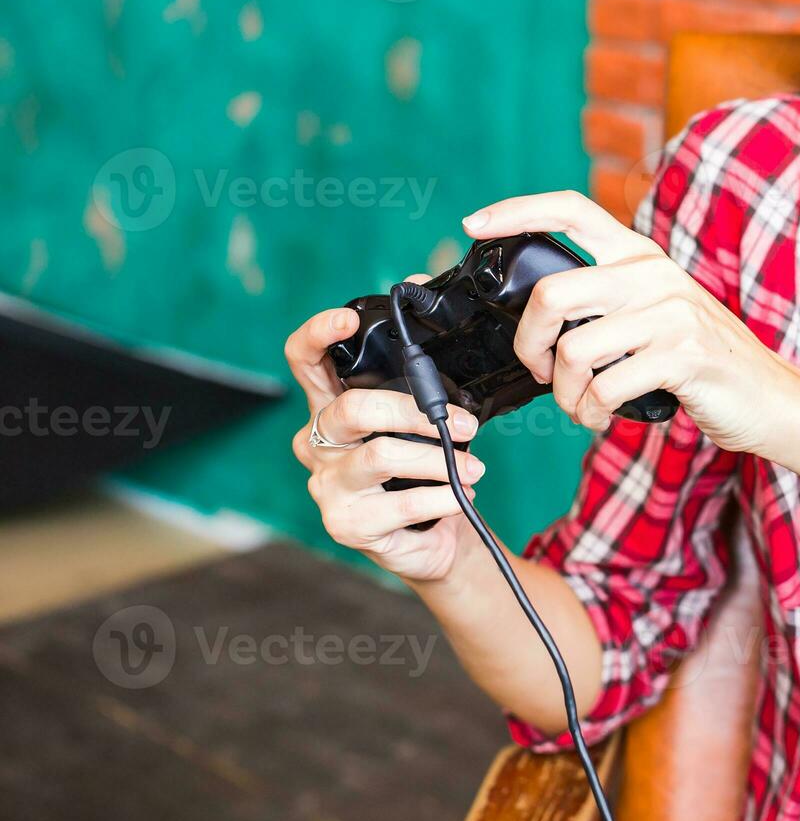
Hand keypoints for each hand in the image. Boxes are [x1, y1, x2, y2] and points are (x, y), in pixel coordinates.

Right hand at [284, 292, 484, 582]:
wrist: (436, 539)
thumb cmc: (425, 467)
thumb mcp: (426, 416)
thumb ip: (423, 366)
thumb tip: (424, 281)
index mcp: (331, 407)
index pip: (304, 361)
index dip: (317, 335)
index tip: (348, 320)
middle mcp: (318, 444)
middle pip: (353, 409)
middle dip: (416, 412)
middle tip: (464, 425)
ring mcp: (327, 486)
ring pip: (380, 456)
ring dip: (438, 460)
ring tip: (474, 467)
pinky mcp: (346, 525)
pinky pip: (400, 503)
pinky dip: (441, 497)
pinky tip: (461, 495)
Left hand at [462, 192, 796, 454]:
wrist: (769, 398)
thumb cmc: (700, 362)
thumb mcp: (655, 314)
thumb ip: (607, 302)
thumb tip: (539, 319)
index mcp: (640, 257)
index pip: (572, 209)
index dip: (516, 211)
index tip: (473, 224)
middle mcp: (653, 274)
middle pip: (552, 295)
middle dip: (529, 345)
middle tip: (540, 371)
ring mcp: (671, 313)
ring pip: (575, 352)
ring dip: (566, 394)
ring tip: (582, 406)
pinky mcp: (683, 355)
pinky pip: (607, 387)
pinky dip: (592, 412)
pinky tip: (603, 416)